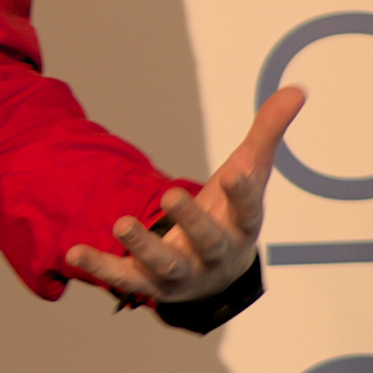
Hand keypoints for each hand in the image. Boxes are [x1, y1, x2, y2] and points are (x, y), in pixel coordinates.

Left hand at [66, 84, 301, 307]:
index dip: (243, 194)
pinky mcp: (150, 284)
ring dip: (144, 247)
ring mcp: (182, 273)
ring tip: (121, 223)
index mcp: (242, 228)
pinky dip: (102, 267)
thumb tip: (298, 88)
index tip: (235, 170)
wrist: (216, 275)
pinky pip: (125, 279)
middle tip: (170, 194)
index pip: (249, 213)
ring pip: (165, 265)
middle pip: (207, 241)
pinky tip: (75, 251)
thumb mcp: (249, 173)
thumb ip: (267, 133)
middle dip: (191, 220)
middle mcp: (214, 255)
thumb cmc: (231, 214)